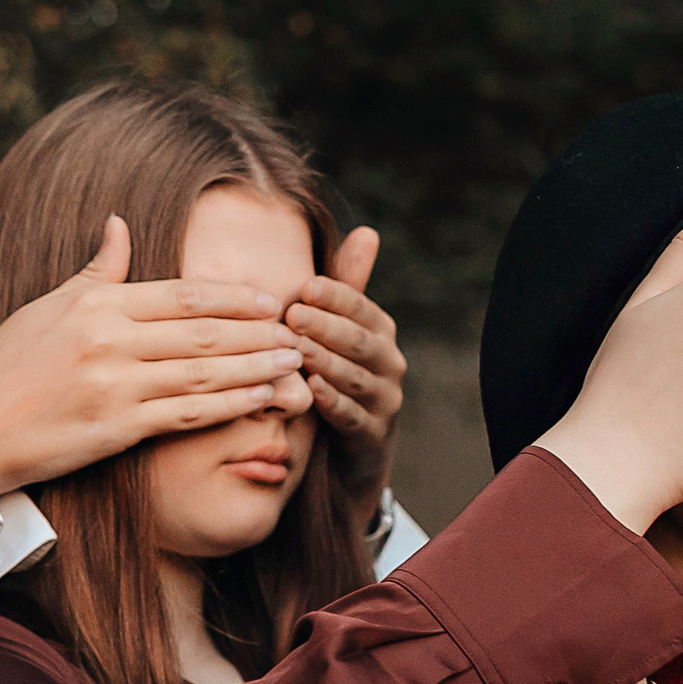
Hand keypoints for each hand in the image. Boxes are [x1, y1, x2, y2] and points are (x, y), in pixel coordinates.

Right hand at [0, 216, 305, 495]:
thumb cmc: (3, 367)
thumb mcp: (46, 307)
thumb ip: (96, 271)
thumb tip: (120, 223)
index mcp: (96, 306)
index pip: (181, 295)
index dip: (232, 297)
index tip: (270, 298)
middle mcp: (109, 341)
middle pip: (203, 333)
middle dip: (258, 332)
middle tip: (298, 330)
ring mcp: (115, 387)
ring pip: (205, 373)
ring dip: (257, 367)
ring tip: (294, 362)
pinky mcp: (116, 430)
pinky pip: (188, 415)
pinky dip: (232, 405)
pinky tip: (262, 399)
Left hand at [288, 226, 405, 498]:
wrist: (344, 451)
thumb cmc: (334, 376)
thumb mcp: (337, 333)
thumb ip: (346, 288)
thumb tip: (367, 231)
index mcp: (379, 331)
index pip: (360, 307)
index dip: (335, 295)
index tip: (303, 286)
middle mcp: (389, 362)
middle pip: (360, 340)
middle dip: (327, 326)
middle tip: (293, 314)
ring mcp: (384, 400)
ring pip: (357, 377)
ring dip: (327, 362)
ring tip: (297, 350)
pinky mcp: (372, 435)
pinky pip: (353, 417)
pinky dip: (333, 403)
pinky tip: (311, 391)